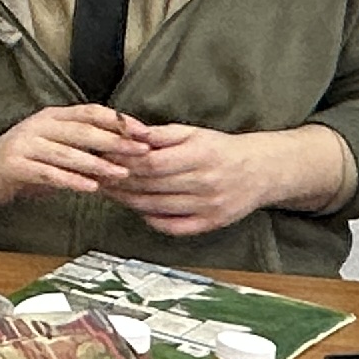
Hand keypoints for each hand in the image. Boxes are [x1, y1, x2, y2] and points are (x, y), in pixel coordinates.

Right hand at [0, 104, 140, 203]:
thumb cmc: (21, 162)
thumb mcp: (52, 148)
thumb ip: (81, 149)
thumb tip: (123, 154)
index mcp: (52, 117)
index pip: (91, 112)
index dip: (119, 121)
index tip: (146, 133)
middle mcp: (38, 125)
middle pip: (83, 130)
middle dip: (116, 141)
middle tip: (142, 152)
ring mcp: (24, 144)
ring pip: (68, 152)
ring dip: (98, 164)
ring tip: (122, 173)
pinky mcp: (14, 165)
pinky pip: (48, 173)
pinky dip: (72, 180)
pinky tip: (90, 187)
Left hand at [100, 122, 284, 237]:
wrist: (261, 171)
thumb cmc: (222, 149)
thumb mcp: (195, 133)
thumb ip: (162, 134)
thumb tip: (129, 132)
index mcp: (200, 156)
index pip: (153, 162)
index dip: (125, 162)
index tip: (104, 158)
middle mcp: (205, 183)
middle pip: (151, 186)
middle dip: (120, 181)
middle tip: (97, 176)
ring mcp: (208, 206)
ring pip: (157, 207)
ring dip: (128, 200)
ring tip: (110, 192)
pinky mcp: (210, 224)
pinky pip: (173, 226)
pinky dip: (151, 219)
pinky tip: (137, 209)